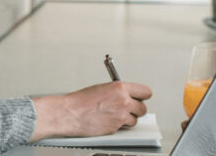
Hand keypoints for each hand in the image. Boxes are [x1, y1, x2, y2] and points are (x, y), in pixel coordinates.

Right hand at [30, 81, 152, 140]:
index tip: (141, 97)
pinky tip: (107, 120)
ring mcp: (120, 116)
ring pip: (134, 120)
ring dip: (127, 119)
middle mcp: (123, 102)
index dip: (143, 96)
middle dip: (136, 109)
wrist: (70, 113)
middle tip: (129, 108)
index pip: (145, 92)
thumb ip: (117, 91)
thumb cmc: (80, 101)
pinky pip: (123, 127)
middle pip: (143, 108)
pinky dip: (117, 125)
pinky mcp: (115, 128)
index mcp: (120, 88)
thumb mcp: (102, 88)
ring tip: (115, 115)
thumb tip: (126, 95)